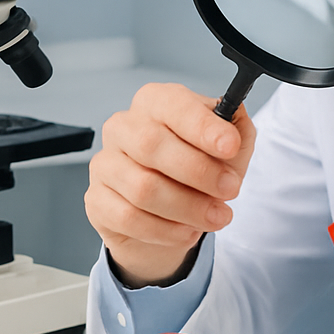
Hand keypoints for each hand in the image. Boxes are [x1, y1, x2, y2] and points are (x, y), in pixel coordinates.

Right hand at [85, 83, 256, 287]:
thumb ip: (237, 131)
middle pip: (152, 145)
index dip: (203, 127)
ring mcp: (105, 163)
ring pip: (143, 187)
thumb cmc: (196, 174)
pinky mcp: (97, 200)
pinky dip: (165, 230)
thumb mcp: (227, 151)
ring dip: (188, 207)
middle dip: (199, 172)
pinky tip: (186, 230)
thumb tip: (235, 118)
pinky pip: (129, 217)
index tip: (230, 146)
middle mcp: (123, 127)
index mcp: (155, 102)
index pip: (174, 105)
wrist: (170, 217)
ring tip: (215, 217)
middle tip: (230, 189)